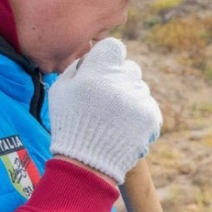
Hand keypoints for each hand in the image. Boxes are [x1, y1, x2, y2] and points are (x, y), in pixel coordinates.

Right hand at [48, 38, 161, 181]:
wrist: (87, 164)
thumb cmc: (69, 124)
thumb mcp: (60, 90)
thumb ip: (78, 67)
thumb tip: (93, 55)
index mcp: (96, 72)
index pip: (115, 47)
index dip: (109, 60)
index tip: (103, 73)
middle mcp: (119, 82)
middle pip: (130, 69)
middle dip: (120, 81)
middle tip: (107, 102)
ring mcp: (137, 99)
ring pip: (140, 89)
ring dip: (130, 100)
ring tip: (113, 121)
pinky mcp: (150, 116)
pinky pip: (149, 107)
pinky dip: (140, 116)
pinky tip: (125, 128)